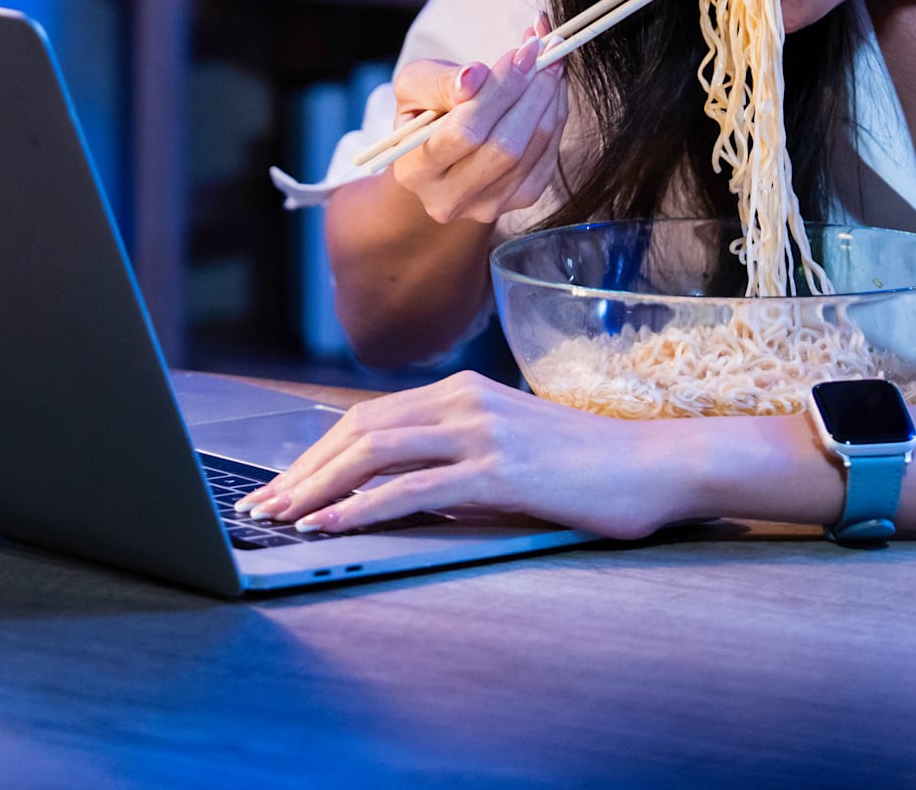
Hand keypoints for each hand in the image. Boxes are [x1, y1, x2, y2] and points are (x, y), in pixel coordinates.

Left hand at [234, 372, 694, 539]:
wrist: (656, 465)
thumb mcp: (509, 451)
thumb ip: (455, 461)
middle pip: (357, 430)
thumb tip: (400, 495)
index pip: (368, 418)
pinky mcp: (498, 471)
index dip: (316, 453)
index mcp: (462, 391)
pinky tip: (328, 524)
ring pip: (373, 452)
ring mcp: (480, 432)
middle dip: (301, 471)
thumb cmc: (589, 466)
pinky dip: (360, 507)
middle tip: (260, 506)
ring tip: (278, 516)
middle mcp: (464, 401)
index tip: (281, 485)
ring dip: (315, 487)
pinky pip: (411, 489)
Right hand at [386, 15, 568, 225]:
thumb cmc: (424, 113)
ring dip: (550, 99)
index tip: (522, 51)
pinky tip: (552, 87)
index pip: (464, 133)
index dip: (498, 91)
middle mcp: (449, 198)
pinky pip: (548, 157)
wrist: (440, 152)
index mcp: (415, 171)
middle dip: (532, 92)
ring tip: (551, 61)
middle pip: (505, 147)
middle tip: (546, 50)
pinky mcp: (519, 200)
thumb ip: (440, 81)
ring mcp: (488, 205)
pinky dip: (556, 116)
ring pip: (532, 150)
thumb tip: (475, 76)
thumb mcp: (415, 86)